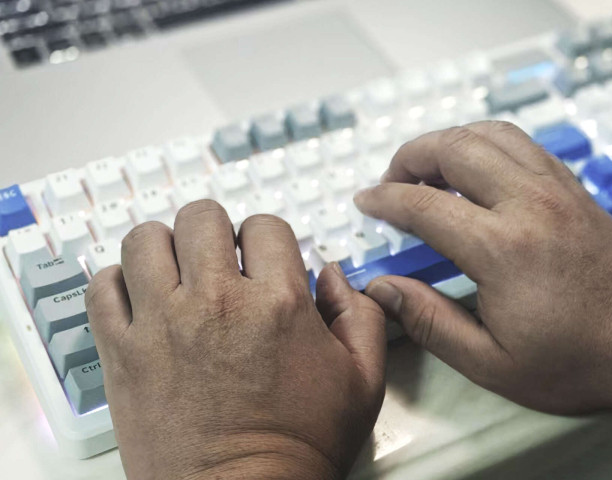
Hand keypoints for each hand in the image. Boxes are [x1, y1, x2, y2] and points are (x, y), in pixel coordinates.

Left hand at [85, 201, 385, 479]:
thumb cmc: (300, 448)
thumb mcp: (363, 382)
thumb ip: (361, 316)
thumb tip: (333, 275)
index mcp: (278, 304)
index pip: (264, 226)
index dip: (267, 238)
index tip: (262, 259)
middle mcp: (217, 303)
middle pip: (201, 217)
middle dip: (215, 230)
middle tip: (219, 257)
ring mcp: (162, 324)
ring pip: (146, 240)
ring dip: (164, 247)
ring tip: (177, 272)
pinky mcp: (122, 353)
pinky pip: (102, 288)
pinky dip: (117, 283)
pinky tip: (140, 298)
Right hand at [354, 121, 611, 425]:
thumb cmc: (574, 358)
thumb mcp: (491, 361)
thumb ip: (430, 321)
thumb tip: (382, 288)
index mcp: (500, 249)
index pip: (423, 204)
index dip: (384, 199)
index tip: (365, 203)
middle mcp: (526, 203)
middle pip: (453, 147)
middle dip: (409, 157)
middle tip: (390, 184)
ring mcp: (553, 187)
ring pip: (487, 134)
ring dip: (446, 142)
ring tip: (426, 171)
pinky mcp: (570, 185)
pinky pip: (519, 143)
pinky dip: (483, 143)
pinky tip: (472, 169)